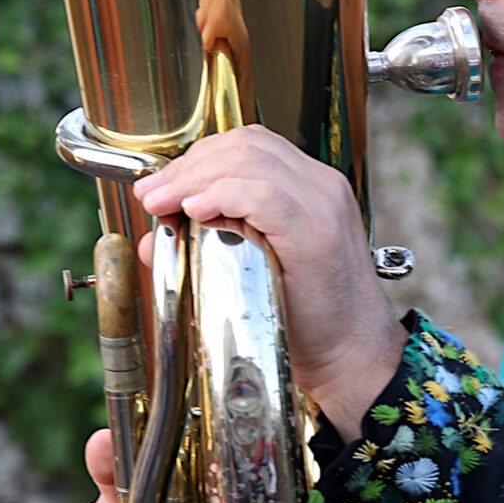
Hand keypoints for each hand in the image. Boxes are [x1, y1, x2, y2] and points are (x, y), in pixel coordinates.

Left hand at [131, 125, 405, 436]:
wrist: (352, 357)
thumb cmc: (307, 321)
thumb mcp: (254, 271)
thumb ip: (208, 246)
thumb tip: (156, 238)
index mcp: (311, 187)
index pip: (250, 145)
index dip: (198, 158)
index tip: (159, 188)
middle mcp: (321, 187)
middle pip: (245, 145)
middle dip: (187, 166)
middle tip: (151, 196)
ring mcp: (323, 207)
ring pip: (251, 161)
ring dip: (194, 178)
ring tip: (163, 204)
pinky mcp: (317, 234)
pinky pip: (265, 196)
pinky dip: (223, 196)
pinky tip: (195, 210)